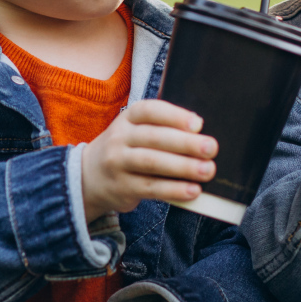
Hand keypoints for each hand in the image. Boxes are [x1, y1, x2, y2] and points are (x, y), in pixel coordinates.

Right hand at [81, 100, 215, 220]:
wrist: (88, 176)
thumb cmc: (126, 149)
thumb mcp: (135, 131)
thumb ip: (162, 128)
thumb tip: (201, 132)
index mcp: (128, 118)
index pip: (150, 111)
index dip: (174, 115)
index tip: (198, 123)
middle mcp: (119, 138)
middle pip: (154, 138)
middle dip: (185, 143)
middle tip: (211, 148)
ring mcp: (117, 163)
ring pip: (152, 163)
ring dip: (183, 167)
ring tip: (208, 170)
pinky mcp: (122, 187)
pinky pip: (151, 188)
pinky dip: (174, 190)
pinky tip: (193, 190)